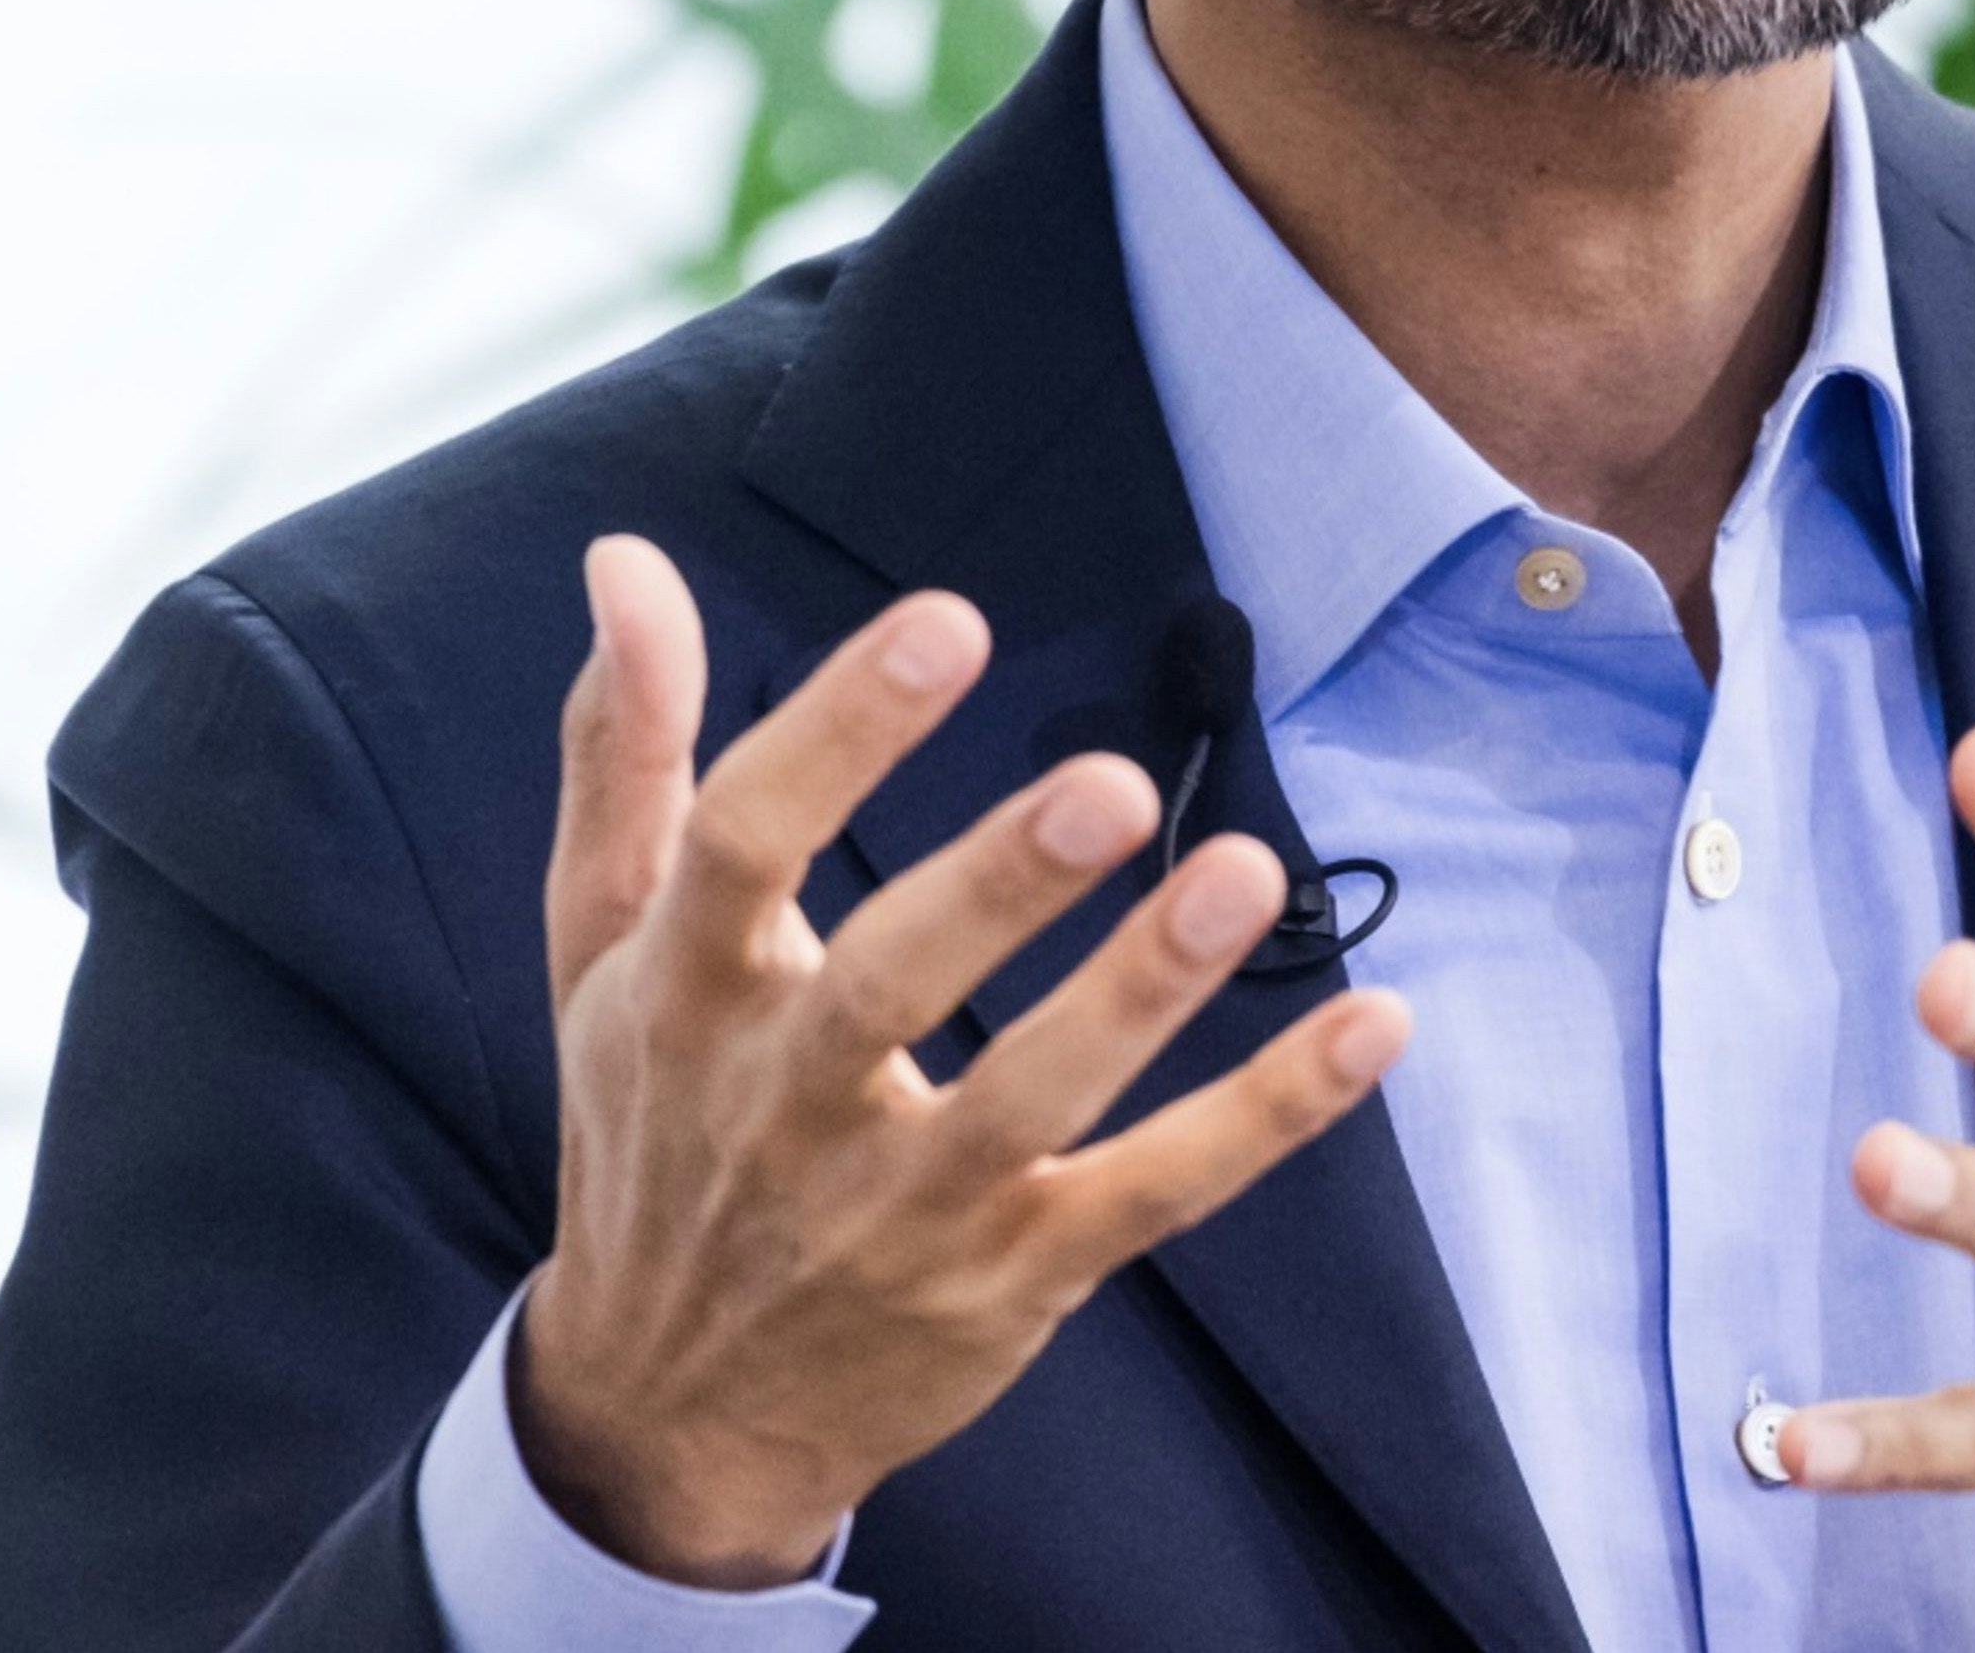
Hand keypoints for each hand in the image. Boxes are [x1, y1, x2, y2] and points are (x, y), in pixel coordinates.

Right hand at [512, 533, 1409, 1584]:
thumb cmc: (651, 1128)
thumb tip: (626, 561)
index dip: (839, 734)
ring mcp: (907, 1205)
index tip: (946, 622)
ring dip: (1141, 992)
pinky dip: (1267, 1118)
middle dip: (999, 886)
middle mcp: (785, 1105)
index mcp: (684, 995)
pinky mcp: (1014, 1276)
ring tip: (1245, 873)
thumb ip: (626, 751)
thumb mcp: (601, 946)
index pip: (743, 848)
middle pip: (888, 983)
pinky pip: (1152, 1192)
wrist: (663, 1412)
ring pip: (1029, 1100)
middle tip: (1109, 784)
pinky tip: (1373, 1025)